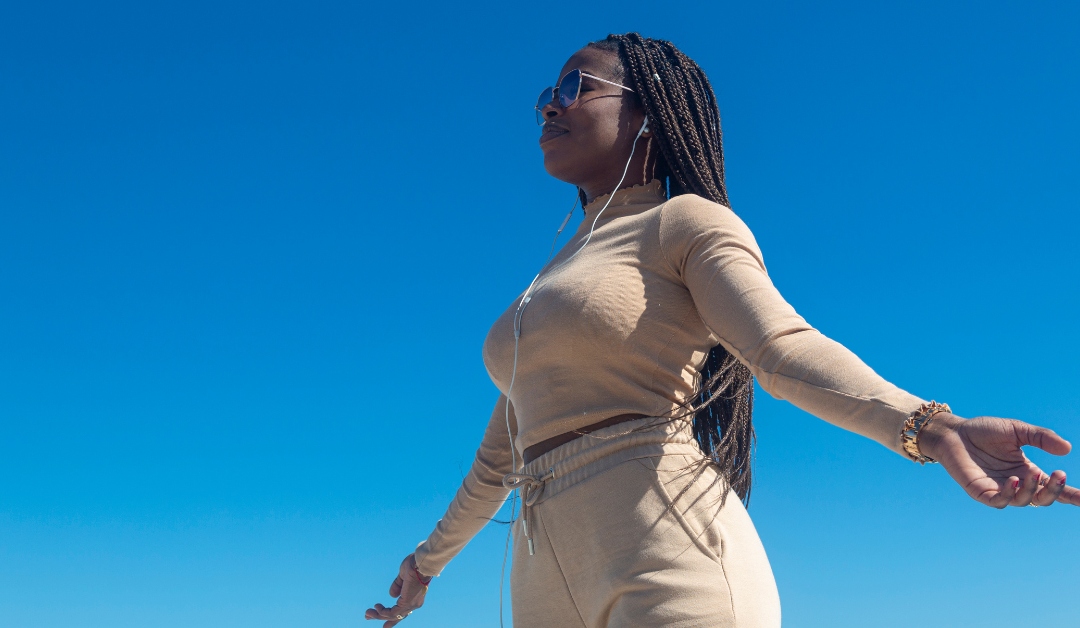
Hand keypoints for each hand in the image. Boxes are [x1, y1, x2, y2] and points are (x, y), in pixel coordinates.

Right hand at [364, 553, 430, 626]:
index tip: (385, 623)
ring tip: (367, 613)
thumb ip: (398, 585)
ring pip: (392, 615)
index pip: (403, 611)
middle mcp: (414, 603)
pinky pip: (392, 612)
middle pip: (397, 616)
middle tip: (368, 616)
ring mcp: (411, 604)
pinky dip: (382, 611)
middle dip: (382, 618)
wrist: (422, 562)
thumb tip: (392, 595)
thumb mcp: (403, 575)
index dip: (393, 617)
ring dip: (378, 615)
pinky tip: (376, 606)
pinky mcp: (407, 602)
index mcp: (414, 597)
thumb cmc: (416, 565)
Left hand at [918, 413, 1079, 507]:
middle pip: (1043, 499)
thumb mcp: (1017, 430)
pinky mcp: (981, 492)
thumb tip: (1068, 449)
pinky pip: (1000, 501)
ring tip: (1030, 473)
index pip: (1054, 487)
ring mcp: (999, 489)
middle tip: (1059, 475)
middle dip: (1055, 491)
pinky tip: (1013, 480)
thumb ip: (1042, 437)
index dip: (1072, 495)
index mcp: (1028, 471)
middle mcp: (1017, 483)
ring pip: (1024, 501)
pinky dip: (1010, 494)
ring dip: (1032, 489)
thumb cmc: (984, 431)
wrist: (954, 432)